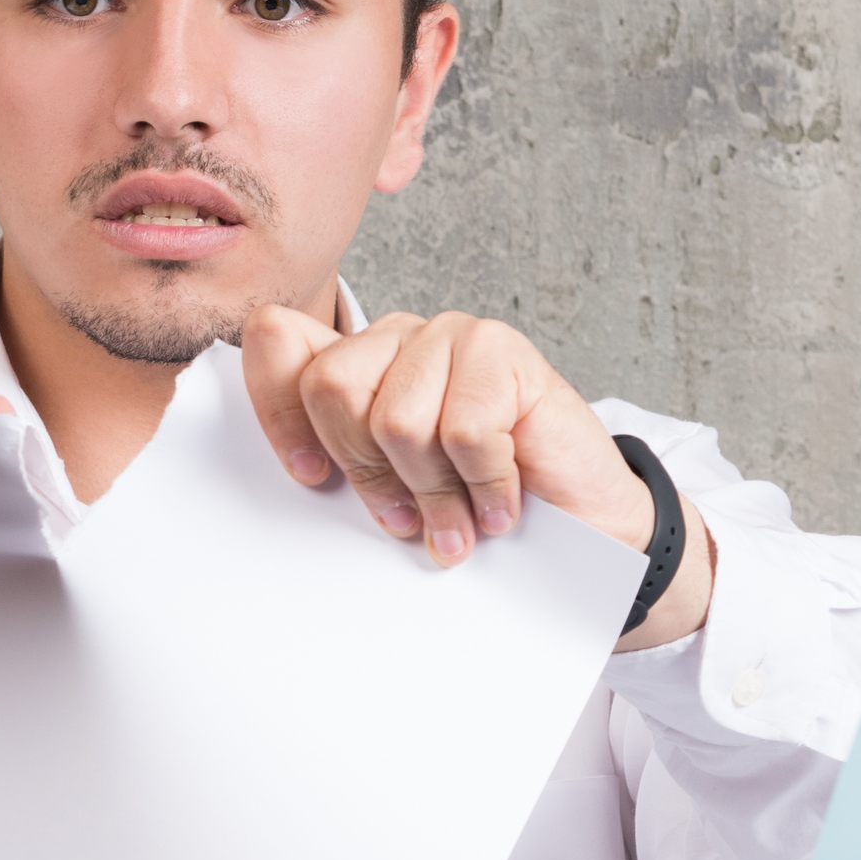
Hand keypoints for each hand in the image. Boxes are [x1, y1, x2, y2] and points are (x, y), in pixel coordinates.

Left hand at [238, 305, 712, 647]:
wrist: (583, 523)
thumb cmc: (476, 506)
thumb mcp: (390, 492)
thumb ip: (343, 465)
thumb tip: (302, 474)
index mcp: (354, 363)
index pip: (277, 340)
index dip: (280, 411)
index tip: (312, 478)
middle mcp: (395, 337)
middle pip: (332, 387)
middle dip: (368, 471)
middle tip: (408, 517)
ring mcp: (450, 336)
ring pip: (398, 421)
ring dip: (434, 492)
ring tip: (461, 521)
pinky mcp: (502, 351)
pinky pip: (464, 431)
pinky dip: (485, 484)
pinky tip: (503, 502)